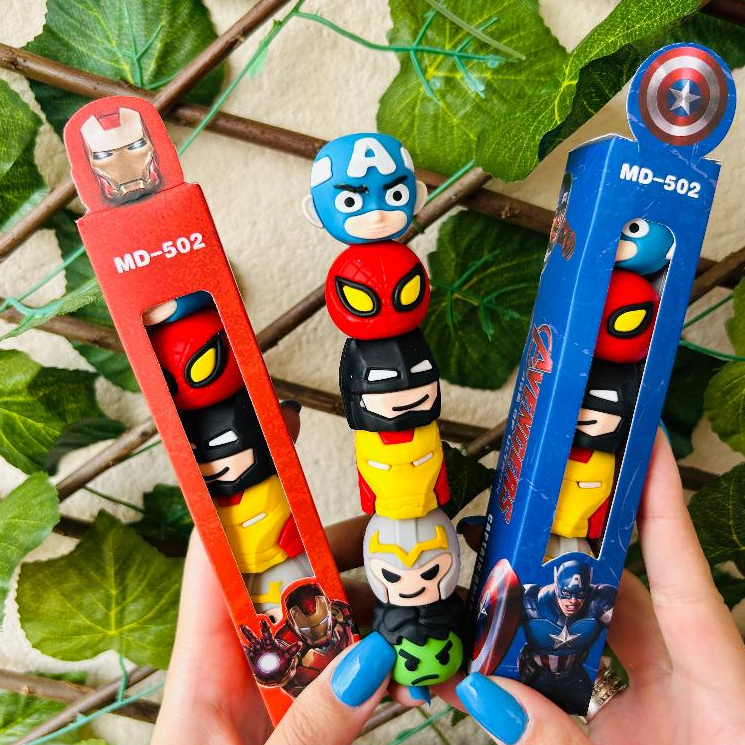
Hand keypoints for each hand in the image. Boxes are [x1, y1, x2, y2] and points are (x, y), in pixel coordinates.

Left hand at [151, 527, 397, 744]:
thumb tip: (368, 665)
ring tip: (421, 614)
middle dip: (341, 557)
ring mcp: (273, 690)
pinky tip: (412, 678)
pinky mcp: (301, 716)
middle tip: (393, 540)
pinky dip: (379, 672)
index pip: (217, 562)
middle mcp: (238, 666)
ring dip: (373, 619)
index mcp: (200, 667)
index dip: (250, 512)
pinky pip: (344, 676)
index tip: (292, 474)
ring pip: (325, 628)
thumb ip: (308, 729)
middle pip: (287, 584)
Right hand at [455, 431, 744, 744]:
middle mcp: (697, 670)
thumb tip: (489, 698)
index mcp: (720, 678)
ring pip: (606, 624)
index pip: (680, 569)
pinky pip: (598, 660)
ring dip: (551, 607)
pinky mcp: (650, 710)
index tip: (644, 440)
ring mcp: (675, 689)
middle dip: (566, 553)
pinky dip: (555, 651)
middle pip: (627, 588)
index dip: (661, 500)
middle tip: (520, 517)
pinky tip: (512, 651)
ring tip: (497, 585)